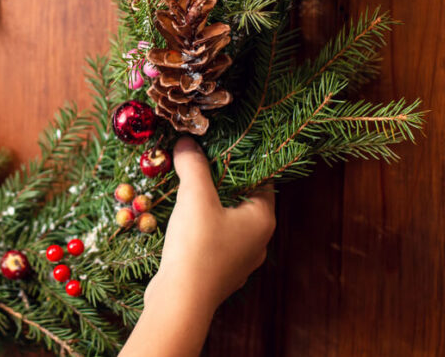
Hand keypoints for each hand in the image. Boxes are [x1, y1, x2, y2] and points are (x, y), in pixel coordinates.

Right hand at [121, 137, 274, 356]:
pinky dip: (202, 228)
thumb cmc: (197, 246)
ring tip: (188, 189)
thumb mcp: (195, 198)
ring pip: (228, 222)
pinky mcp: (220, 273)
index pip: (263, 179)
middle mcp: (258, 241)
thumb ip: (194, 165)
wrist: (181, 302)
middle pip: (244, 200)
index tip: (222, 145)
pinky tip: (183, 222)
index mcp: (262, 219)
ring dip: (210, 206)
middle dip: (222, 182)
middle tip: (200, 162)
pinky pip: (215, 241)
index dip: (244, 159)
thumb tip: (187, 142)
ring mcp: (240, 260)